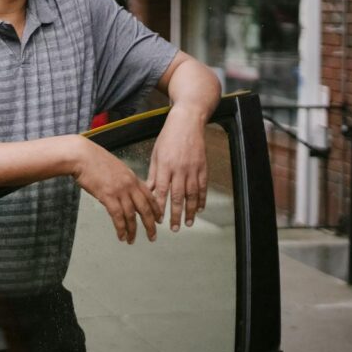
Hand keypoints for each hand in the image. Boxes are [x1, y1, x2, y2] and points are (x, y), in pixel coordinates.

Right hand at [73, 137, 161, 243]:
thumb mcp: (115, 167)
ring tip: (132, 240)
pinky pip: (118, 216)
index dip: (155, 209)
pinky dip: (121, 228)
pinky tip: (121, 235)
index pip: (149, 196)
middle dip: (150, 224)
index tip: (158, 219)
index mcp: (132, 177)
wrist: (82, 156)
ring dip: (133, 230)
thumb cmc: (93, 160)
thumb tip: (122, 190)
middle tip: (152, 236)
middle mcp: (129, 185)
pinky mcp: (108, 196)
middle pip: (145, 208)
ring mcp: (120, 191)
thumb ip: (122, 179)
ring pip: (132, 215)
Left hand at [146, 106, 208, 231]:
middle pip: (178, 196)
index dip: (160, 206)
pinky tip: (200, 209)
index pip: (161, 190)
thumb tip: (148, 191)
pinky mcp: (203, 166)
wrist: (187, 122)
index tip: (158, 219)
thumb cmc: (168, 138)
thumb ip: (153, 174)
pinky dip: (202, 198)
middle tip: (174, 228)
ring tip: (188, 223)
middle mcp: (179, 169)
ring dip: (190, 210)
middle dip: (176, 214)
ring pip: (192, 194)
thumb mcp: (156, 154)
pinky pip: (203, 186)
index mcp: (165, 166)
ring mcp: (193, 168)